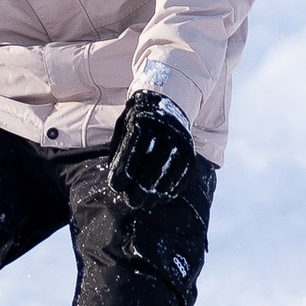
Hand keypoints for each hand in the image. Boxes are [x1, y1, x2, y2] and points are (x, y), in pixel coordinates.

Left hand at [107, 88, 195, 209]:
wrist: (168, 102)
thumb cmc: (139, 118)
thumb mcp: (124, 125)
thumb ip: (117, 148)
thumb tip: (114, 175)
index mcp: (143, 126)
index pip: (130, 159)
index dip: (121, 177)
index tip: (116, 186)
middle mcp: (165, 136)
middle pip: (150, 174)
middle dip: (138, 192)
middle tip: (130, 201)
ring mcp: (181, 146)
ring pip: (167, 179)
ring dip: (155, 195)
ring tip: (145, 203)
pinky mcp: (191, 155)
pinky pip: (182, 179)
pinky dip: (171, 190)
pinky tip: (161, 196)